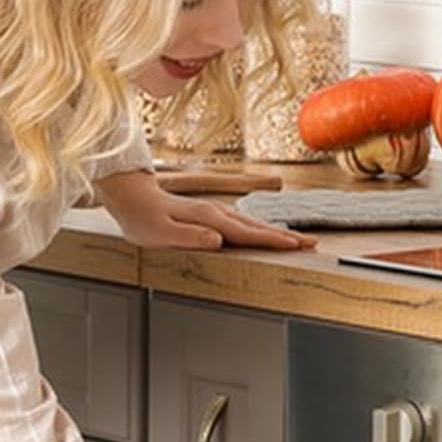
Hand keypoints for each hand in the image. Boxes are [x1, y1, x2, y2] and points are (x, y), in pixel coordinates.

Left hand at [98, 169, 315, 251]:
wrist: (129, 196)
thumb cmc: (142, 217)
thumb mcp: (160, 233)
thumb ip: (189, 236)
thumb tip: (217, 240)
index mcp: (208, 219)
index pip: (247, 233)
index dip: (273, 240)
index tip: (296, 245)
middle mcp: (216, 213)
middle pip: (257, 227)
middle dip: (285, 235)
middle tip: (311, 243)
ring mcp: (215, 212)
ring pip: (252, 224)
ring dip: (276, 232)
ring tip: (297, 240)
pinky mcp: (212, 215)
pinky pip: (242, 224)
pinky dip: (259, 229)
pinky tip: (267, 234)